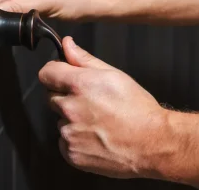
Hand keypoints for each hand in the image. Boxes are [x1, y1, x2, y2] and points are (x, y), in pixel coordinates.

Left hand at [39, 37, 170, 178]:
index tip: (63, 75)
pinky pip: (64, 142)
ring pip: (60, 121)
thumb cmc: (138, 109)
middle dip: (66, 96)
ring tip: (99, 122)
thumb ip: (85, 59)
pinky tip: (96, 137)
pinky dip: (76, 139)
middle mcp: (70, 109)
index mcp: (80, 85)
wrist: (151, 143)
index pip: (46, 73)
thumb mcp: (114, 75)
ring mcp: (69, 134)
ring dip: (72, 119)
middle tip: (91, 101)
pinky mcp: (71, 153)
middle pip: (52, 97)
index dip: (55, 72)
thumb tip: (67, 45)